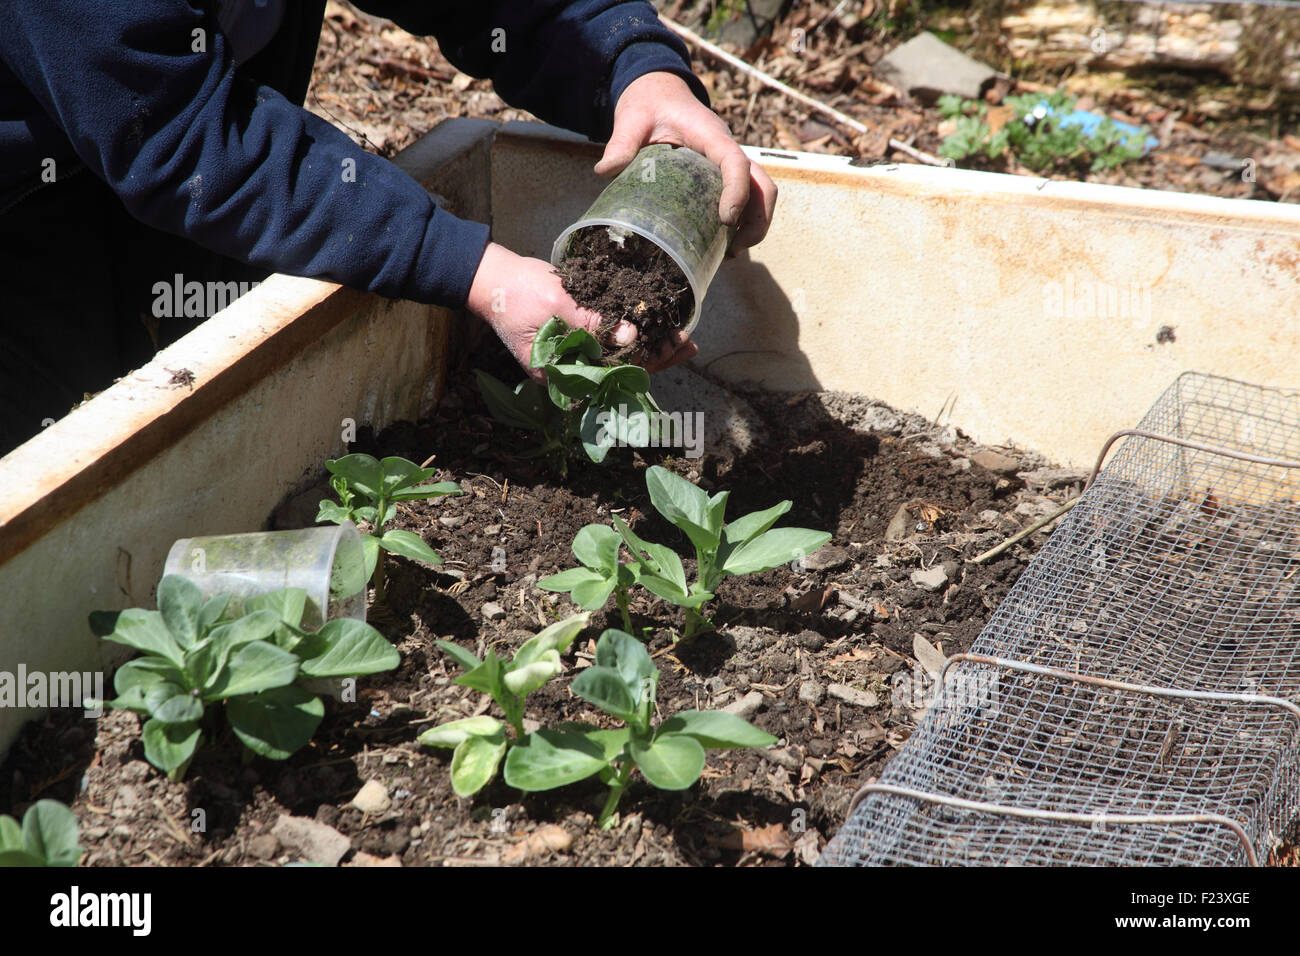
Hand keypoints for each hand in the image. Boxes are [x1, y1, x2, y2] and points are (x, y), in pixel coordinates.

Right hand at [466, 243, 697, 378]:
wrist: (491, 277)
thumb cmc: (516, 293)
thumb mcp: (557, 305)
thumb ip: (592, 323)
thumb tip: (632, 337)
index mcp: (562, 374)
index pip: (613, 378)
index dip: (647, 364)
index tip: (673, 348)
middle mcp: (570, 371)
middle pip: (621, 372)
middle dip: (657, 358)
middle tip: (689, 343)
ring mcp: (573, 356)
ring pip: (620, 359)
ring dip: (650, 348)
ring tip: (682, 337)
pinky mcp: (576, 339)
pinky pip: (611, 343)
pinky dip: (634, 334)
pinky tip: (657, 326)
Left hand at [595, 71, 777, 252]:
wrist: (659, 93)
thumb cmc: (649, 104)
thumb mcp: (632, 118)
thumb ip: (621, 142)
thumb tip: (606, 171)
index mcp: (710, 135)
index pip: (736, 162)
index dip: (737, 191)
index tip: (726, 220)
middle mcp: (728, 149)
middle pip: (763, 185)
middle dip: (758, 220)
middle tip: (734, 249)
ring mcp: (729, 164)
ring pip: (761, 194)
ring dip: (754, 226)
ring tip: (730, 254)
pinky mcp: (723, 175)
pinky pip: (746, 199)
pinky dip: (743, 223)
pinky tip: (721, 244)